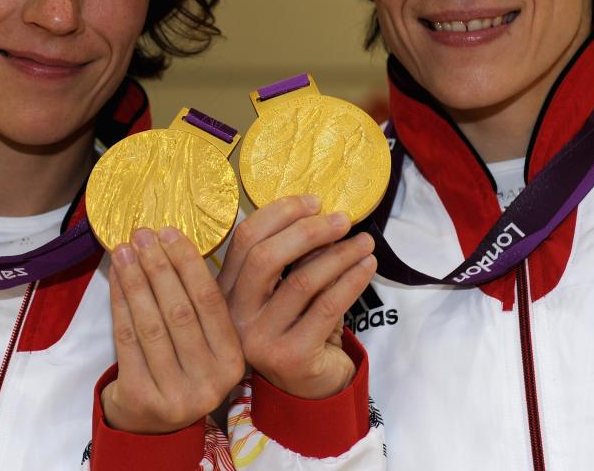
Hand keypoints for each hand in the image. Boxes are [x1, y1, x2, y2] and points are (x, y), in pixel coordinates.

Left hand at [102, 226, 244, 433]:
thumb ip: (199, 303)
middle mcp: (210, 381)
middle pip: (179, 310)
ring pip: (151, 324)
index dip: (188, 263)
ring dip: (135, 281)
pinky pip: (128, 340)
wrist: (153, 426)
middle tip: (143, 234)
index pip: (210, 301)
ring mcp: (176, 393)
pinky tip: (116, 279)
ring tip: (124, 251)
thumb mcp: (204, 342)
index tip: (170, 232)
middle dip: (158, 266)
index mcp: (233, 360)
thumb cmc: (181, 367)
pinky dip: (120, 304)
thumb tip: (173, 243)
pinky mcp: (143, 398)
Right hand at [218, 195, 375, 399]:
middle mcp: (235, 316)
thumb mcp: (288, 290)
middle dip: (309, 231)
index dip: (280, 213)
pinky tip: (366, 269)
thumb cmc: (300, 328)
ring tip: (364, 243)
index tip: (314, 201)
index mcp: (227, 291)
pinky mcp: (291, 356)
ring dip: (340, 255)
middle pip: (266, 257)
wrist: (310, 390)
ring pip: (302, 281)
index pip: (246, 239)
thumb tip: (323, 215)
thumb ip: (295, 258)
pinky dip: (351, 282)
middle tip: (342, 220)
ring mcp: (260, 339)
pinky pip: (327, 307)